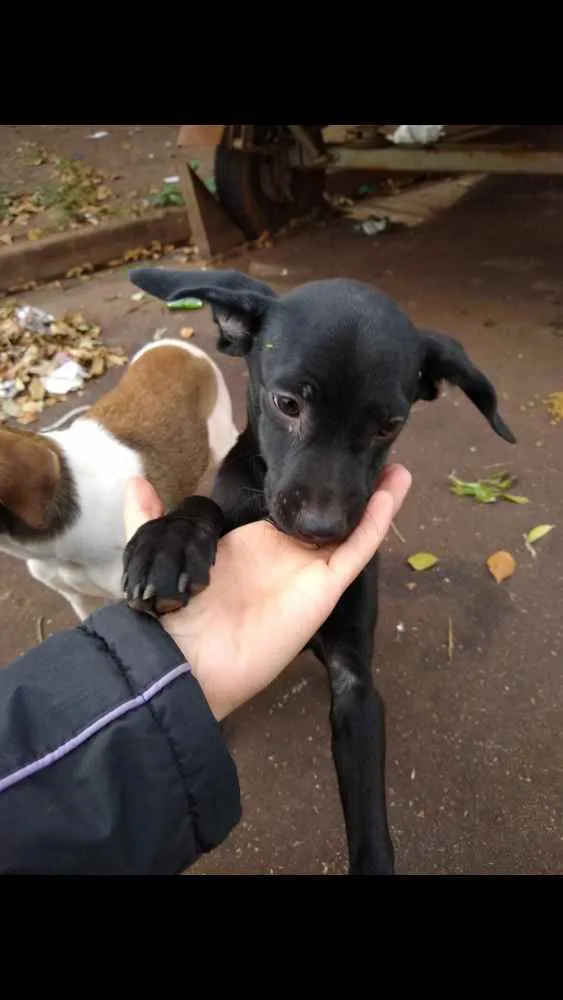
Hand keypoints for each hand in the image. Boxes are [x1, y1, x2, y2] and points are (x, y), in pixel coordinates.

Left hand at [124, 467, 411, 720]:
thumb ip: (150, 517)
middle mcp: (287, 557)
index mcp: (255, 546)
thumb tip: (132, 480)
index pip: (291, 511)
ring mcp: (310, 572)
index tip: (325, 456)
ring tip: (395, 466)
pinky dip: (377, 519)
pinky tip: (392, 488)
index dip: (311, 487)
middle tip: (370, 456)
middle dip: (350, 491)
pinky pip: (357, 548)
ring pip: (351, 528)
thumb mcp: (164, 552)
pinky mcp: (326, 586)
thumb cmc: (178, 613)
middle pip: (329, 518)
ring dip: (375, 499)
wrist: (189, 658)